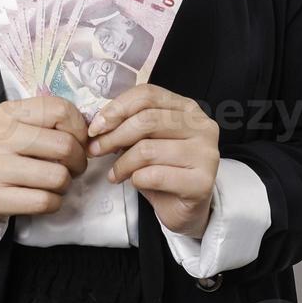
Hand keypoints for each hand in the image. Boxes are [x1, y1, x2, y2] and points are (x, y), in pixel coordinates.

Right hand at [0, 95, 88, 226]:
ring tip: (56, 182)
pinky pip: (44, 201)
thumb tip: (90, 132)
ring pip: (57, 176)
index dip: (80, 128)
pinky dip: (54, 202)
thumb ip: (47, 122)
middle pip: (64, 145)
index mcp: (7, 113)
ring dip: (66, 183)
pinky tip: (46, 197)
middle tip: (73, 166)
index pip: (60, 109)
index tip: (78, 140)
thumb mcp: (14, 126)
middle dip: (79, 160)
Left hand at [87, 85, 219, 237]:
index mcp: (187, 109)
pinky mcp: (202, 182)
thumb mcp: (146, 140)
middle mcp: (202, 126)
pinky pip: (155, 176)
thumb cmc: (164, 169)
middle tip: (95, 150)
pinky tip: (133, 182)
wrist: (186, 208)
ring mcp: (206, 154)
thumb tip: (99, 124)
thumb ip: (130, 125)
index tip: (96, 127)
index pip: (148, 95)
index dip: (117, 108)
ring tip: (115, 173)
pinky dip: (136, 179)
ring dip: (122, 163)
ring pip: (148, 149)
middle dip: (113, 136)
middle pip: (147, 119)